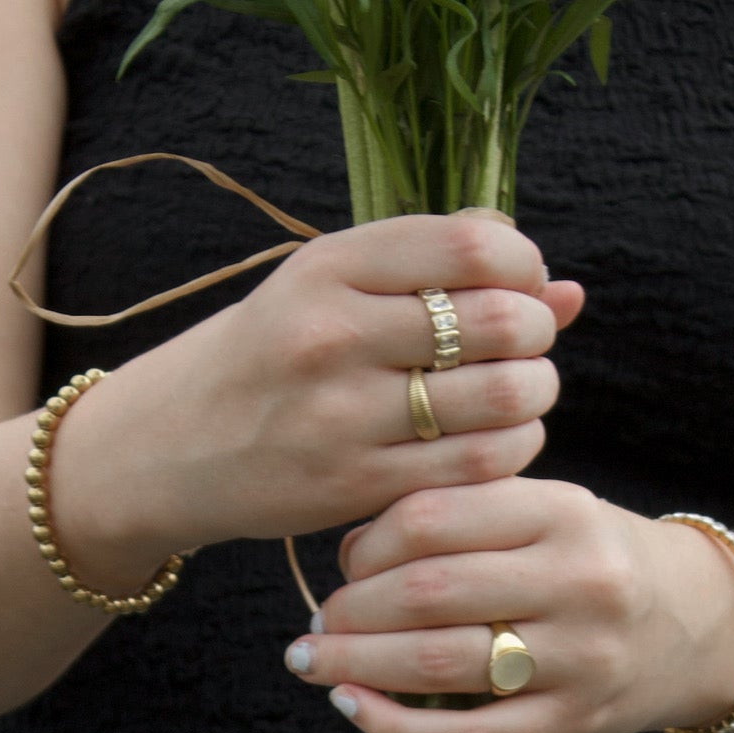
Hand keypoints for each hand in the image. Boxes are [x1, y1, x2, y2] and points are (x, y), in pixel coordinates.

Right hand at [54, 213, 584, 570]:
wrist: (164, 447)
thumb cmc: (272, 355)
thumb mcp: (334, 289)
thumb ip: (445, 273)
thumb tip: (569, 290)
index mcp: (329, 265)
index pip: (474, 246)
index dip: (524, 266)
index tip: (520, 285)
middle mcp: (333, 333)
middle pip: (501, 321)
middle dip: (536, 333)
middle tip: (525, 345)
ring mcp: (341, 415)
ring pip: (502, 396)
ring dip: (535, 393)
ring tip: (519, 391)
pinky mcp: (352, 486)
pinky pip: (478, 463)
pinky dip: (512, 447)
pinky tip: (496, 438)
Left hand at [284, 481, 733, 732]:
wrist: (699, 625)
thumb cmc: (590, 560)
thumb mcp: (544, 512)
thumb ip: (459, 518)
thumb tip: (347, 553)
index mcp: (561, 510)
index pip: (432, 517)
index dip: (367, 544)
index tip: (344, 565)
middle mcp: (578, 579)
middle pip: (428, 591)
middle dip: (350, 610)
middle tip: (317, 622)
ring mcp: (580, 656)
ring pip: (442, 664)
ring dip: (357, 665)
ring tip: (315, 662)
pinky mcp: (574, 721)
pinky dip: (397, 728)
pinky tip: (354, 709)